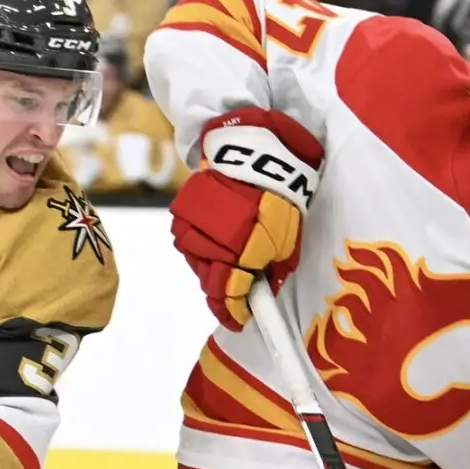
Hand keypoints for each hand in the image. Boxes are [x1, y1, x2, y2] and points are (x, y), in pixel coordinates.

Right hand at [169, 106, 322, 328]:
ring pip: (198, 263)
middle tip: (238, 293)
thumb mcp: (287, 233)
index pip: (233, 293)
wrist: (252, 148)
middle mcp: (214, 237)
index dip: (235, 311)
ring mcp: (193, 225)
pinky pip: (189, 242)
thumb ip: (274, 267)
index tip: (241, 320)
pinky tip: (217, 240)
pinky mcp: (182, 212)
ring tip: (230, 259)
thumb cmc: (278, 192)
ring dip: (212, 268)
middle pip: (211, 282)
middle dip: (225, 291)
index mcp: (245, 245)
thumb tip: (263, 292)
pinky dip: (202, 247)